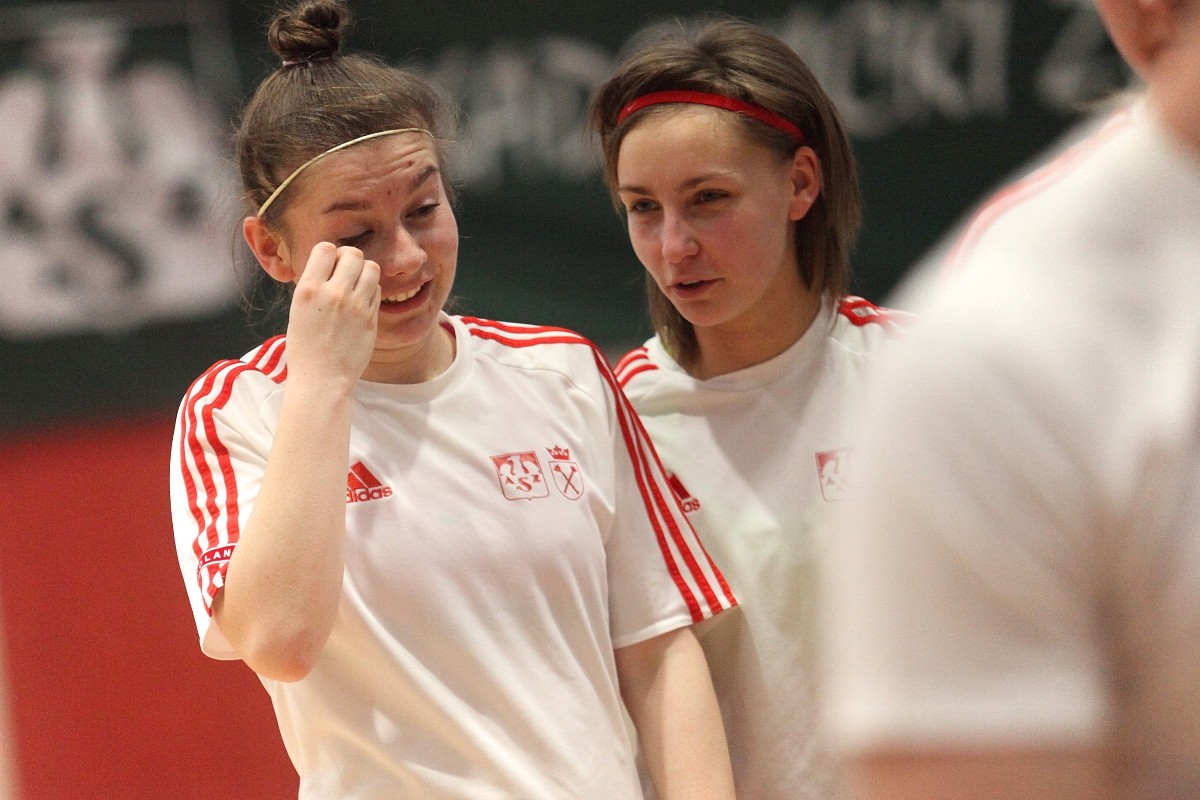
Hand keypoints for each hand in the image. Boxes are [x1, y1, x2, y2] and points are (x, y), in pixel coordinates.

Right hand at [284, 242, 380, 386]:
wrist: (322, 380)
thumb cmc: (305, 347)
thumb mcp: (298, 310)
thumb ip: (315, 285)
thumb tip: (330, 264)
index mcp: (309, 289)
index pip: (325, 248)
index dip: (329, 253)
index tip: (328, 265)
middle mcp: (333, 293)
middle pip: (353, 253)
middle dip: (349, 259)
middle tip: (344, 273)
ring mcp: (356, 306)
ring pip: (371, 268)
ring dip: (364, 272)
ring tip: (355, 285)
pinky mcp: (372, 318)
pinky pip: (377, 290)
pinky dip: (371, 291)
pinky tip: (361, 302)